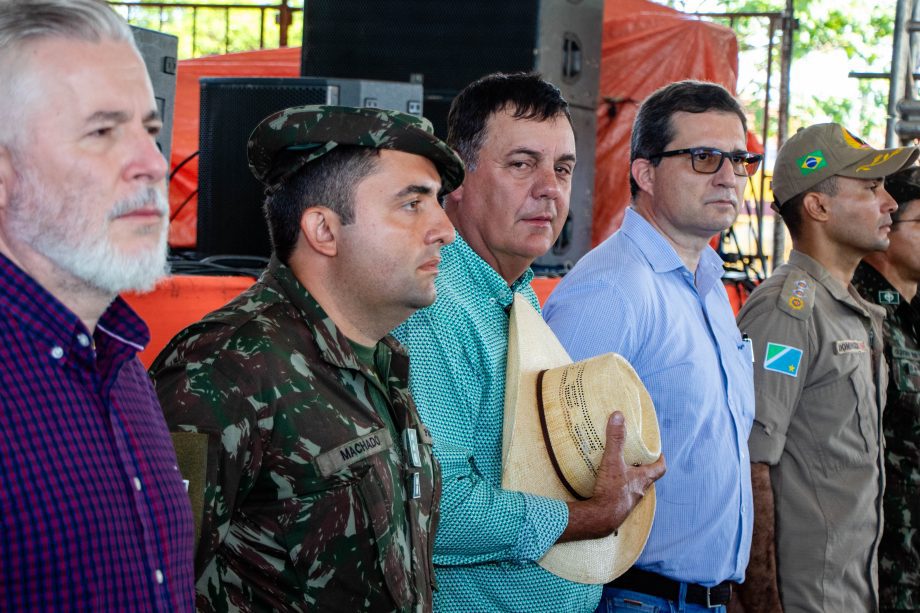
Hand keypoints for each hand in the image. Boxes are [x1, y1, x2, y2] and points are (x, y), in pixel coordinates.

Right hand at [559, 411, 665, 541]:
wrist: (601, 519)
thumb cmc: (611, 492)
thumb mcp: (613, 461)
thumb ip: (615, 439)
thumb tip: (619, 416)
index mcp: (643, 479)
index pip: (660, 469)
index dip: (661, 460)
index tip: (659, 453)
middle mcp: (639, 491)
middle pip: (647, 478)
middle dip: (643, 467)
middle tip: (635, 457)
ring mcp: (629, 501)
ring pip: (634, 487)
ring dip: (629, 478)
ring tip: (619, 469)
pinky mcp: (618, 508)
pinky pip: (621, 496)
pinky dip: (617, 489)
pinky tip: (606, 485)